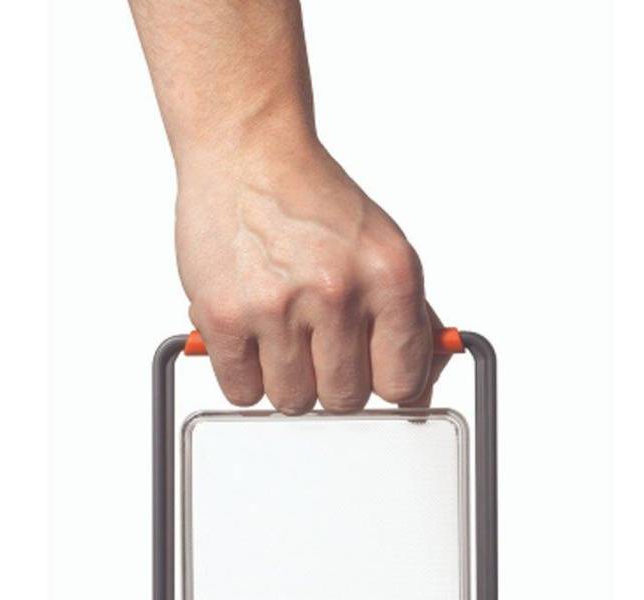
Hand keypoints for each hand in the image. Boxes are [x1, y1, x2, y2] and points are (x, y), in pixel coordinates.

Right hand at [175, 139, 445, 412]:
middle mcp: (337, 292)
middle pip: (346, 400)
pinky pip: (242, 393)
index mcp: (391, 277)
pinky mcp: (223, 316)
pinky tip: (250, 339)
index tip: (372, 373)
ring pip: (294, 402)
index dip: (386, 383)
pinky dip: (245, 376)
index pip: (403, 382)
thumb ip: (409, 321)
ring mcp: (277, 307)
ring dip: (287, 380)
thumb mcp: (383, 251)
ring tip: (281, 335)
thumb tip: (420, 390)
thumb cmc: (314, 204)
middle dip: (333, 381)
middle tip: (318, 344)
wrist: (248, 153)